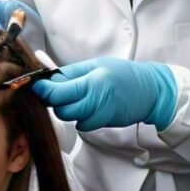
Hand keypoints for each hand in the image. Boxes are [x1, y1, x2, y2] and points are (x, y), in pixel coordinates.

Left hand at [33, 56, 177, 130]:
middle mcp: (95, 99)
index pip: (58, 91)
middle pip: (61, 108)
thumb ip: (72, 73)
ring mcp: (100, 114)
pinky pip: (82, 125)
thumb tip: (49, 78)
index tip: (37, 86)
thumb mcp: (97, 65)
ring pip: (70, 118)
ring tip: (76, 98)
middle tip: (58, 92)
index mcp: (92, 80)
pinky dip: (80, 118)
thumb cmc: (124, 75)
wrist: (151, 90)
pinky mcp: (104, 123)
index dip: (43, 90)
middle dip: (54, 102)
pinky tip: (88, 108)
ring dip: (68, 110)